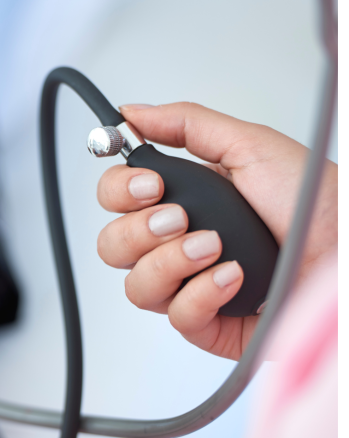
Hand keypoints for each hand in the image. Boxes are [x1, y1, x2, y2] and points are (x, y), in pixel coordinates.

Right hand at [96, 103, 336, 359]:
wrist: (347, 253)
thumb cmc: (314, 201)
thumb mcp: (249, 146)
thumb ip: (186, 125)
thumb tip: (130, 114)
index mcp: (181, 199)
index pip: (114, 198)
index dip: (119, 191)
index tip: (151, 184)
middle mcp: (176, 243)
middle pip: (111, 246)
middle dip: (139, 230)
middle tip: (180, 218)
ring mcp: (189, 284)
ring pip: (136, 286)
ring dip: (170, 262)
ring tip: (213, 247)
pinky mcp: (209, 323)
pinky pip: (177, 317)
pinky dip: (202, 295)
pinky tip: (233, 277)